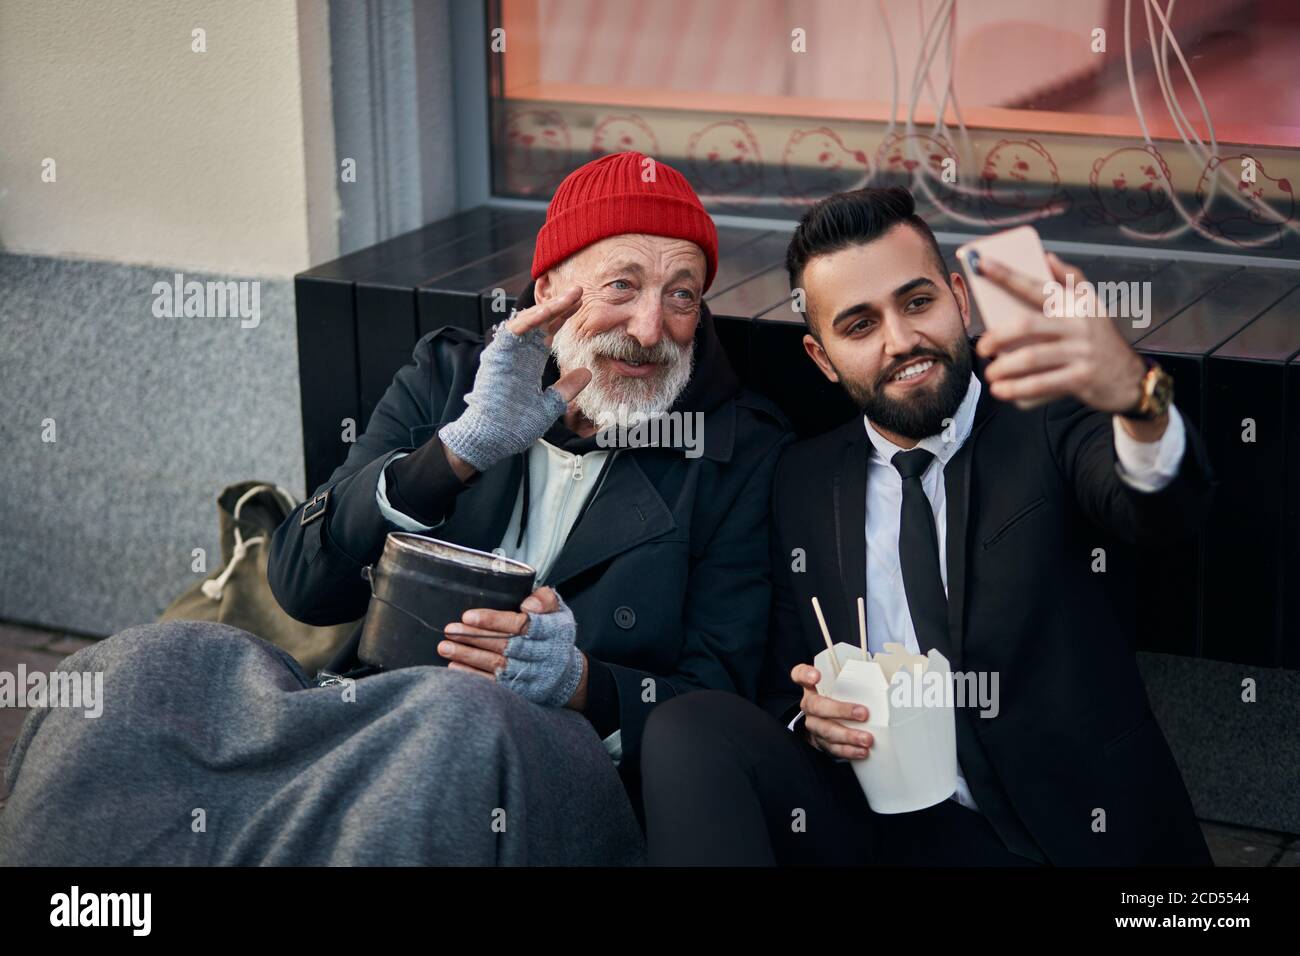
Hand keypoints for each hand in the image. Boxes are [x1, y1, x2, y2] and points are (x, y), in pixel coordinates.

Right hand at [437, 286, 592, 473]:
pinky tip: (547, 312)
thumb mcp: (549, 406)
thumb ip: (566, 389)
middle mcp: (517, 354)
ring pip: (527, 322)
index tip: (582, 304)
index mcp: (528, 363)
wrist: (492, 441)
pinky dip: (529, 321)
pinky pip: (512, 333)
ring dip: (548, 308)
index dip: (563, 317)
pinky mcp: (496, 357)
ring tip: (570, 297)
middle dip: (559, 306)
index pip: (547, 332)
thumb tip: (586, 373)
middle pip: (540, 322)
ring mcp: (506, 354)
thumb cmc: (514, 427)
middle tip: (580, 291)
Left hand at [440, 586, 586, 709]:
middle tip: (450, 629)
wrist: (566, 674)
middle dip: (474, 637)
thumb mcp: (558, 611)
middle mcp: (542, 654)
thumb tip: (528, 604)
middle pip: (504, 645)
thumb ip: (545, 599)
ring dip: (468, 656)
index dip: (494, 620)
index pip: (521, 625)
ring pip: (496, 665)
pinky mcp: (520, 691)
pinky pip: (494, 684)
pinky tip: (454, 666)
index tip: (469, 616)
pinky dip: (473, 676)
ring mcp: (530, 675)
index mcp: (550, 631)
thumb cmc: (554, 635)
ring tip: (445, 646)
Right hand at [790, 663, 873, 759]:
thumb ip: (857, 681)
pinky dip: (848, 750)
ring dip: (848, 735)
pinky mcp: (821, 743)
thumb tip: (892, 680)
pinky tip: (862, 751)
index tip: (817, 676)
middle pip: (817, 706)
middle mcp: (809, 706)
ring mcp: (813, 726)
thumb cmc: (839, 700)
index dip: (805, 675)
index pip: (800, 675)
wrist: (827, 724)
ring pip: (826, 730)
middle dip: (841, 710)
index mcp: (812, 688)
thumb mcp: (842, 688)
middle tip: (863, 713)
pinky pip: (832, 748)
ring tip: (867, 739)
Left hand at [975, 252, 1146, 413]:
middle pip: (1027, 325)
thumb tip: (1047, 256)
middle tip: (982, 347)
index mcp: (1076, 304)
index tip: (981, 264)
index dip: (1006, 274)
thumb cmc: (1100, 340)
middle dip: (997, 335)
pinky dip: (1018, 389)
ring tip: (990, 374)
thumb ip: (1070, 280)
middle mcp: (1079, 325)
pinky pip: (1042, 384)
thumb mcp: (1092, 307)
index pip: (1036, 285)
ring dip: (1004, 368)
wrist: (1131, 379)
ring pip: (1031, 357)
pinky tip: (1003, 391)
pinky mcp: (1082, 378)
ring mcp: (1081, 352)